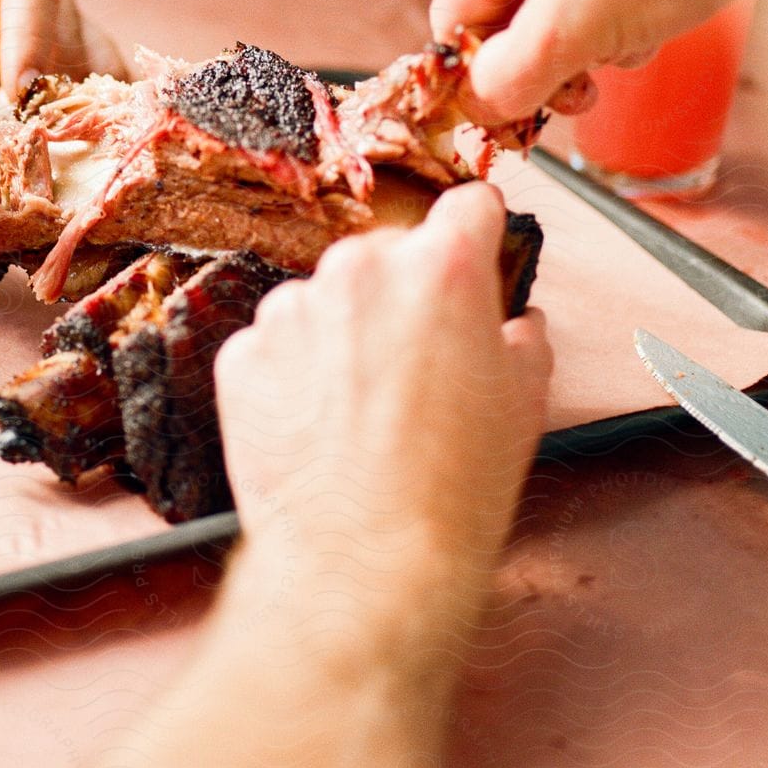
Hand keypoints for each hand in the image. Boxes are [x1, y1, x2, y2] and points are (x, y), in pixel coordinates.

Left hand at [0, 0, 126, 158]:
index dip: (31, 39)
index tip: (17, 95)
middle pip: (68, 29)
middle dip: (53, 90)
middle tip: (31, 146)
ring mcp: (46, 18)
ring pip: (88, 65)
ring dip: (68, 115)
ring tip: (44, 162)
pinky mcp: (45, 61)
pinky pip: (74, 94)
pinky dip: (70, 129)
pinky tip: (53, 164)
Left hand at [214, 184, 551, 650]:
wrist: (364, 560)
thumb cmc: (453, 489)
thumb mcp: (525, 401)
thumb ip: (522, 336)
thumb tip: (514, 321)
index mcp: (441, 268)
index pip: (469, 207)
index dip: (479, 234)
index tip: (475, 251)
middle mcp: (359, 271)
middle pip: (389, 252)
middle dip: (406, 294)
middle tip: (420, 363)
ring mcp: (290, 309)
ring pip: (326, 298)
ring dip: (344, 333)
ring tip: (365, 408)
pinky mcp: (241, 354)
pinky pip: (276, 345)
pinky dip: (294, 373)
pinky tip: (320, 425)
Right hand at [431, 0, 759, 123]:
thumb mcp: (574, 33)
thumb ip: (509, 79)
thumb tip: (478, 103)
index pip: (456, 22)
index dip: (492, 76)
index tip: (533, 107)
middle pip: (506, 3)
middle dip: (551, 51)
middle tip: (595, 79)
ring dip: (588, 26)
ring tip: (639, 30)